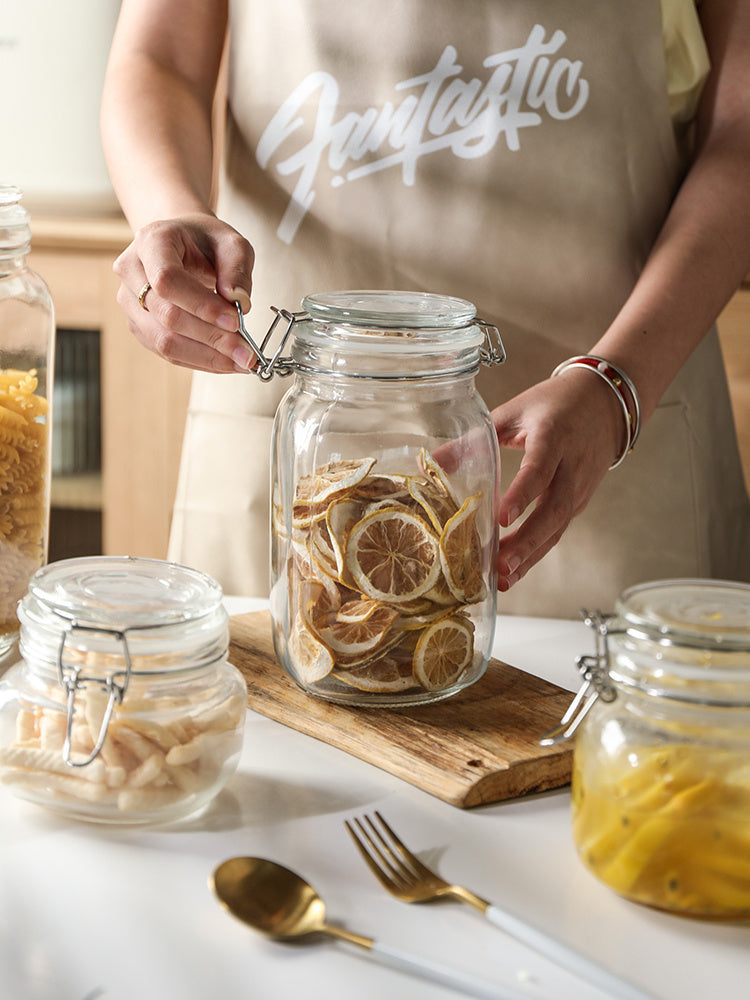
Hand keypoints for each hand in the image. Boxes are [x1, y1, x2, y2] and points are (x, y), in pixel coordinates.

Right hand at [113, 213, 256, 372]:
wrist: (182, 242)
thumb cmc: (206, 241)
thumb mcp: (232, 243)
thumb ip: (238, 270)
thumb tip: (239, 303)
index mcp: (152, 241)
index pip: (168, 280)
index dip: (201, 305)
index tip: (235, 322)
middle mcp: (132, 271)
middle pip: (166, 316)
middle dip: (211, 338)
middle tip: (246, 352)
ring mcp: (130, 301)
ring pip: (163, 341)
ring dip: (206, 357)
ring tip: (240, 361)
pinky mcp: (138, 325)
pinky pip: (166, 352)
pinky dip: (199, 361)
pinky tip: (225, 361)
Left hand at [493, 369, 626, 590]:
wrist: (606, 403)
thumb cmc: (555, 404)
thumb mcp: (514, 411)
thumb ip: (475, 437)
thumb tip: (429, 462)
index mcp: (554, 436)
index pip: (540, 469)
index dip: (523, 494)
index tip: (503, 517)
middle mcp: (572, 466)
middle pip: (554, 510)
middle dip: (527, 541)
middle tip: (501, 566)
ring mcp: (580, 487)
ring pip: (558, 527)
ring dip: (531, 555)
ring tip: (503, 578)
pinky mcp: (580, 501)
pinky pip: (559, 530)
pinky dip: (537, 552)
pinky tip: (514, 570)